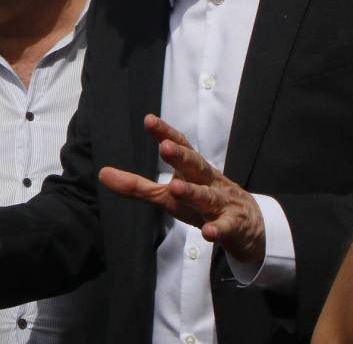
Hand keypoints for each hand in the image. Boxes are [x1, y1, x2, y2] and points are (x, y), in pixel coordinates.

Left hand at [98, 114, 265, 264]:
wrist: (250, 226)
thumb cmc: (203, 204)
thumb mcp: (168, 195)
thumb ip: (136, 186)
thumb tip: (102, 174)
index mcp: (193, 170)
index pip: (182, 146)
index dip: (166, 133)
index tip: (149, 120)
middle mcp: (208, 182)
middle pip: (196, 166)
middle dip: (181, 156)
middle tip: (165, 147)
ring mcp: (221, 203)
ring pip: (207, 196)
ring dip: (193, 192)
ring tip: (176, 187)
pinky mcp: (232, 226)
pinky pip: (225, 227)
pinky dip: (218, 229)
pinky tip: (208, 232)